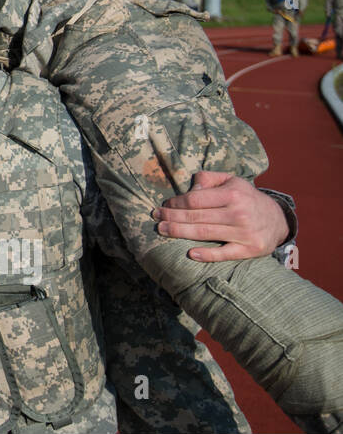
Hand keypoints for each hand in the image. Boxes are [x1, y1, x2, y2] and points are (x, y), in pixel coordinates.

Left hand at [152, 171, 289, 260]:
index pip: (195, 199)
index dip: (176, 203)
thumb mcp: (232, 181)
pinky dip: (207, 255)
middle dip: (172, 217)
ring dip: (180, 232)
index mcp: (232, 194)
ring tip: (162, 230)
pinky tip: (190, 253)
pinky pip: (225, 253)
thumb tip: (190, 187)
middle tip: (156, 218)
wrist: (278, 219)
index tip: (164, 205)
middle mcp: (239, 213)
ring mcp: (245, 233)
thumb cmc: (246, 198)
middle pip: (196, 217)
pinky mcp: (250, 249)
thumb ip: (209, 179)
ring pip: (205, 233)